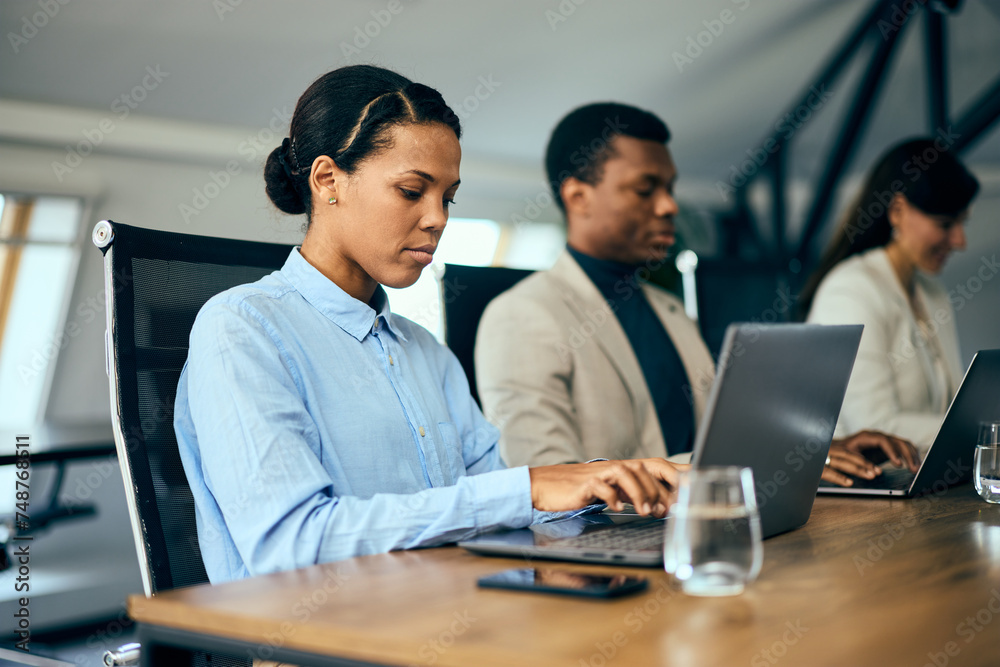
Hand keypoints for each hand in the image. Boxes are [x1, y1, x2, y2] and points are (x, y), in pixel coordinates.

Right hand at [528, 458, 684, 516]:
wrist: (544, 485)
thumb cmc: (580, 489)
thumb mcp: (612, 490)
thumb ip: (633, 493)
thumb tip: (662, 505)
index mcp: (624, 469)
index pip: (656, 465)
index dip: (676, 474)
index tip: (693, 487)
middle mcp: (615, 467)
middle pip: (646, 469)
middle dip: (660, 490)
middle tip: (667, 511)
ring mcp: (600, 473)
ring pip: (627, 474)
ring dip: (640, 494)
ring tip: (645, 512)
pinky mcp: (584, 483)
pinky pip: (603, 486)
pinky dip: (613, 497)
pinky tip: (617, 508)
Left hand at [821, 430, 919, 486]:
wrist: (840, 448)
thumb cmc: (843, 452)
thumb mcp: (849, 458)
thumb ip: (861, 464)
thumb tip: (874, 473)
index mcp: (867, 436)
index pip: (883, 441)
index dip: (892, 451)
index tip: (898, 464)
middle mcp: (878, 436)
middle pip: (897, 442)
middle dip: (907, 455)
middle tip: (914, 469)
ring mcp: (885, 440)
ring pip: (903, 444)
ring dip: (912, 456)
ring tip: (917, 469)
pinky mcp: (889, 447)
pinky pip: (904, 448)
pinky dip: (911, 456)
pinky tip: (915, 465)